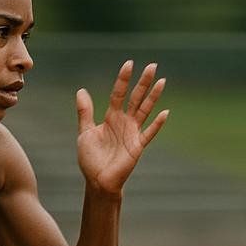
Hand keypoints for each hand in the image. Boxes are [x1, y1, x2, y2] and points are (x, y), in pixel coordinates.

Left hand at [76, 60, 168, 195]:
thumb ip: (85, 112)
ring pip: (145, 110)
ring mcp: (132, 133)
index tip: (129, 64)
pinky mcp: (137, 146)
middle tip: (152, 65)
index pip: (118, 93)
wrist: (98, 181)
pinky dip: (157, 124)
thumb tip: (81, 90)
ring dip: (153, 96)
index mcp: (111, 117)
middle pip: (135, 97)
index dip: (123, 79)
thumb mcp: (84, 132)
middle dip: (143, 82)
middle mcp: (124, 122)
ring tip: (161, 81)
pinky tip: (165, 113)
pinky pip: (149, 133)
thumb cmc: (91, 158)